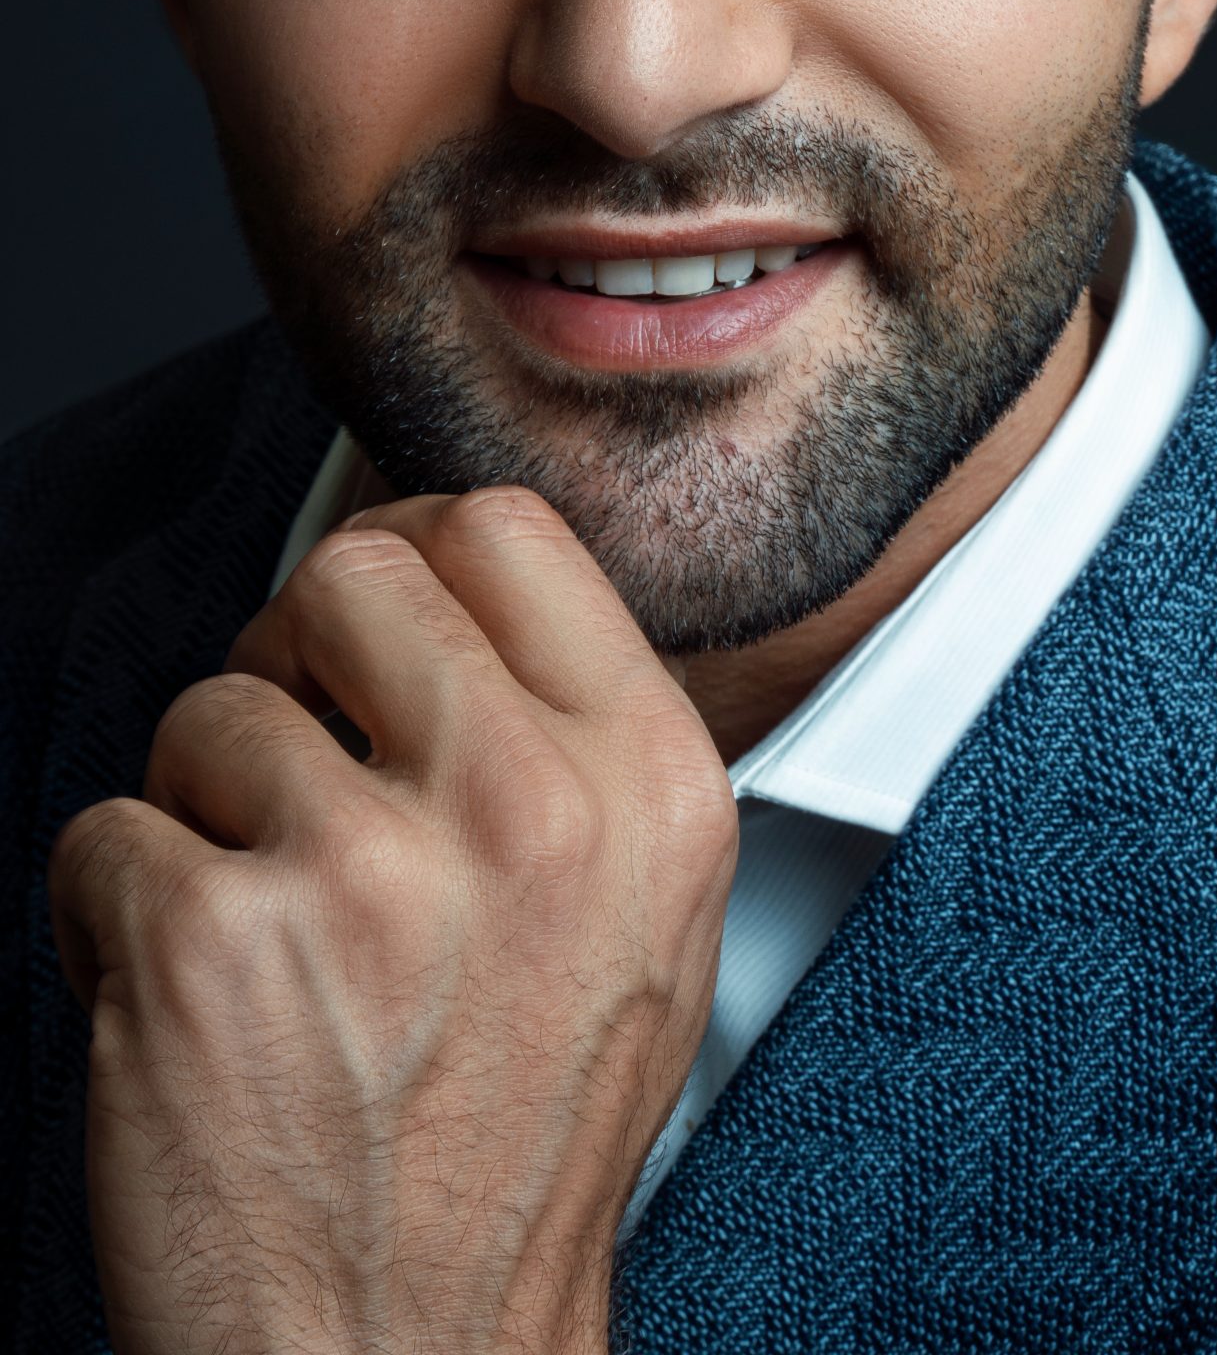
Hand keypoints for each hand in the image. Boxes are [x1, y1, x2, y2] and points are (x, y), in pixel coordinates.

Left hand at [48, 486, 737, 1354]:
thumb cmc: (518, 1144)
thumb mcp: (646, 915)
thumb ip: (578, 738)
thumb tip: (455, 584)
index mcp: (650, 785)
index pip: (504, 530)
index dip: (412, 555)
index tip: (375, 621)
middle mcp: (528, 811)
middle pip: (350, 575)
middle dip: (295, 659)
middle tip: (298, 766)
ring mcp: (367, 874)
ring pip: (213, 709)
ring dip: (205, 811)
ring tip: (266, 934)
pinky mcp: (210, 947)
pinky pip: (107, 831)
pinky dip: (115, 914)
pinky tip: (191, 1006)